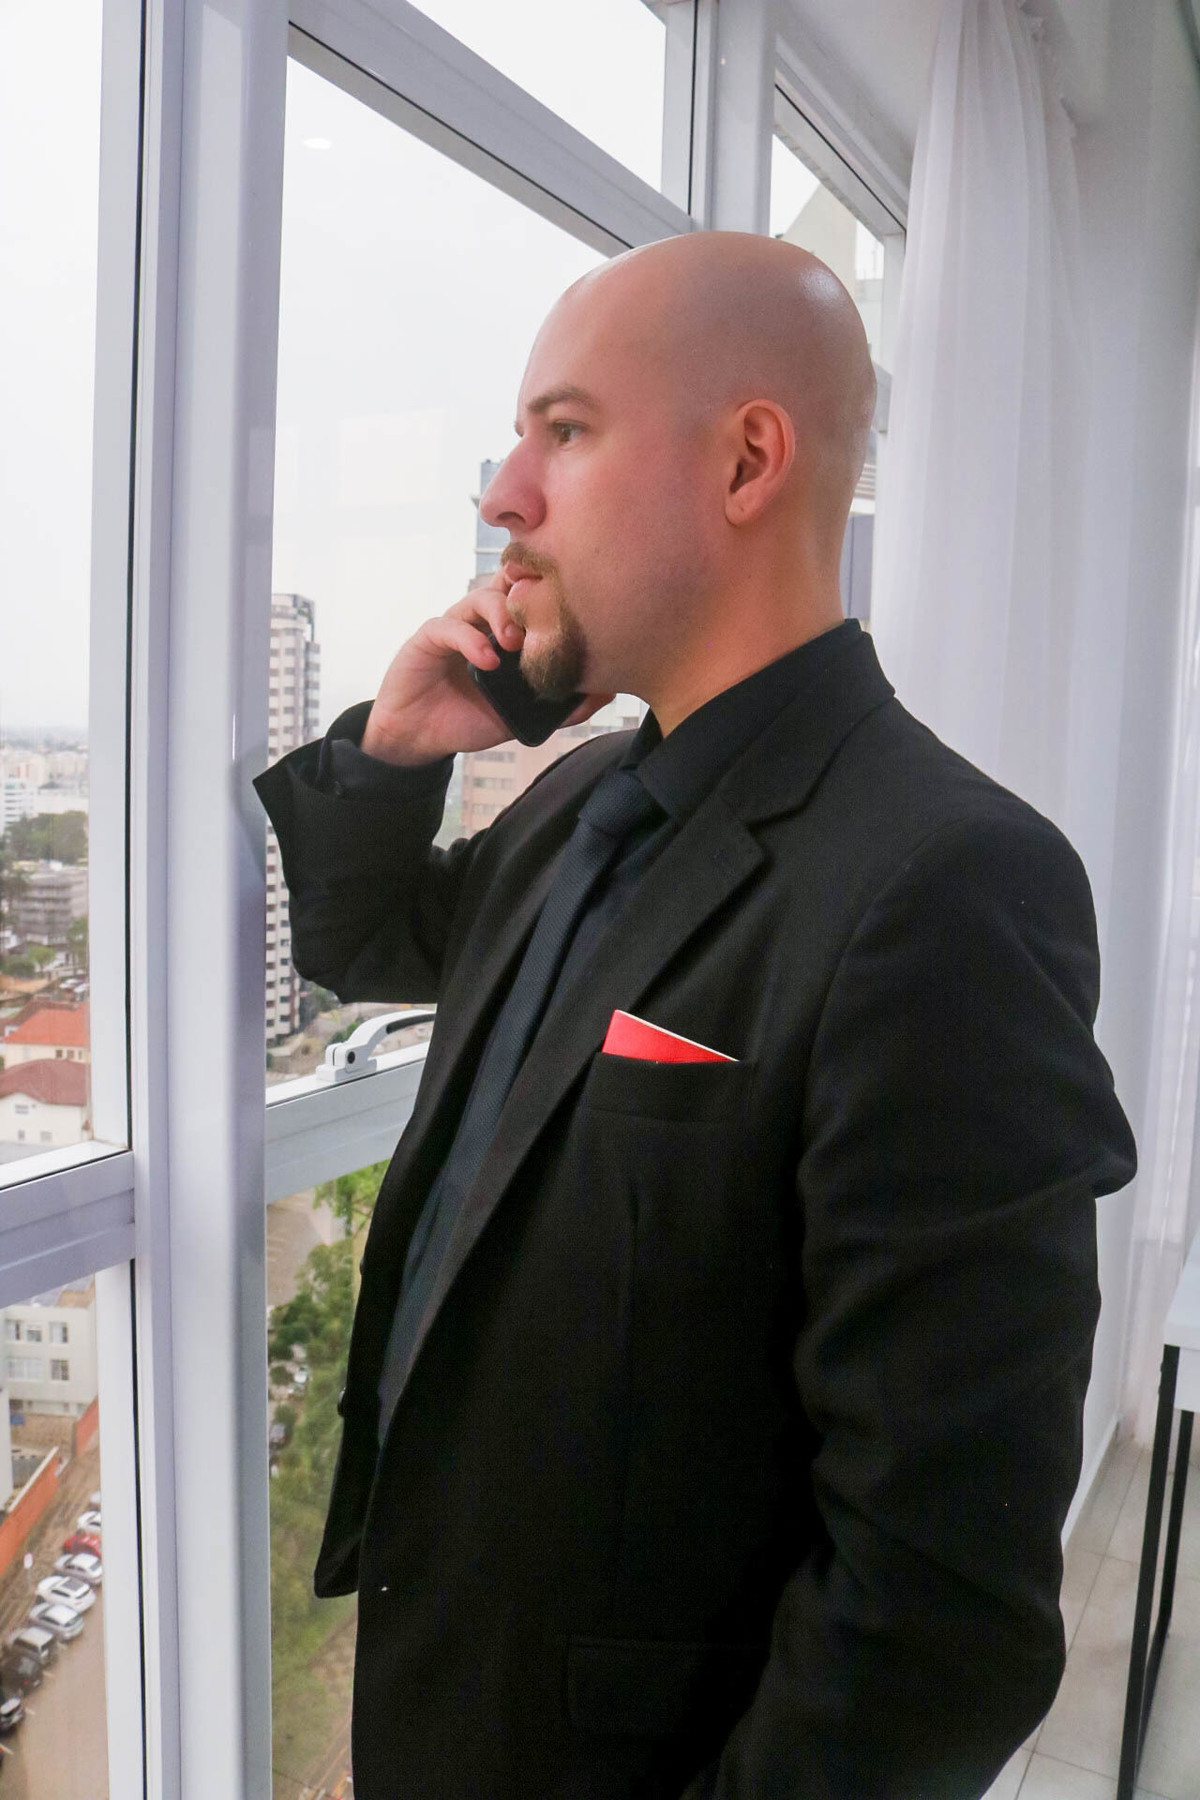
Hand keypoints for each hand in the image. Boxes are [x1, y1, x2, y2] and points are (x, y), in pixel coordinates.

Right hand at [360, 570, 617, 765]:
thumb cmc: (471, 717)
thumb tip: (607, 693)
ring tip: (517, 642)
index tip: (576, 605)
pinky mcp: (428, 638)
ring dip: (503, 614)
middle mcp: (482, 620)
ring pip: (481, 597)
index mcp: (507, 630)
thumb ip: (562, 705)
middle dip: (529, 591)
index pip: (532, 595)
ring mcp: (455, 625)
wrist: (421, 736)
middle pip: (508, 583)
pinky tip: (489, 661)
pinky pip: (449, 627)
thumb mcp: (523, 714)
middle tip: (548, 616)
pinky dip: (471, 640)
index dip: (552, 592)